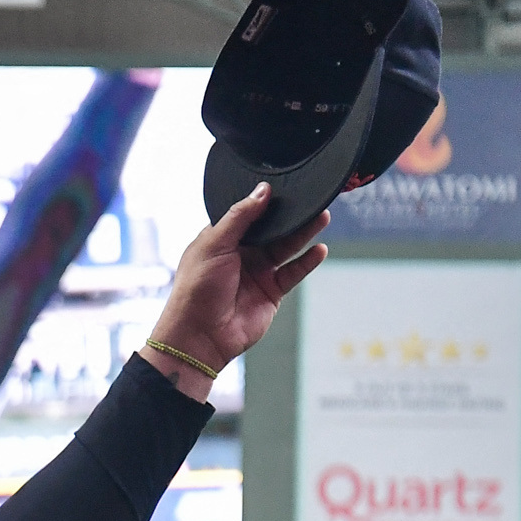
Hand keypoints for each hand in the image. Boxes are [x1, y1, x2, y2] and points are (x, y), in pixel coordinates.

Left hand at [137, 183, 330, 402]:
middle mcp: (240, 254)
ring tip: (322, 215)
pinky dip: (307, 261)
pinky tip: (320, 249)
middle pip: (271, 228)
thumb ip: (239, 217)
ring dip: (304, 232)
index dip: (263, 201)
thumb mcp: (214, 245)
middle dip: (290, 214)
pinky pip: (293, 272)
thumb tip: (262, 191)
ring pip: (286, 247)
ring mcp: (257, 272)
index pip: (246, 214)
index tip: (283, 184)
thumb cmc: (197, 290)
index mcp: (220, 239)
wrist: (201, 336)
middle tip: (311, 197)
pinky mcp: (271, 291)